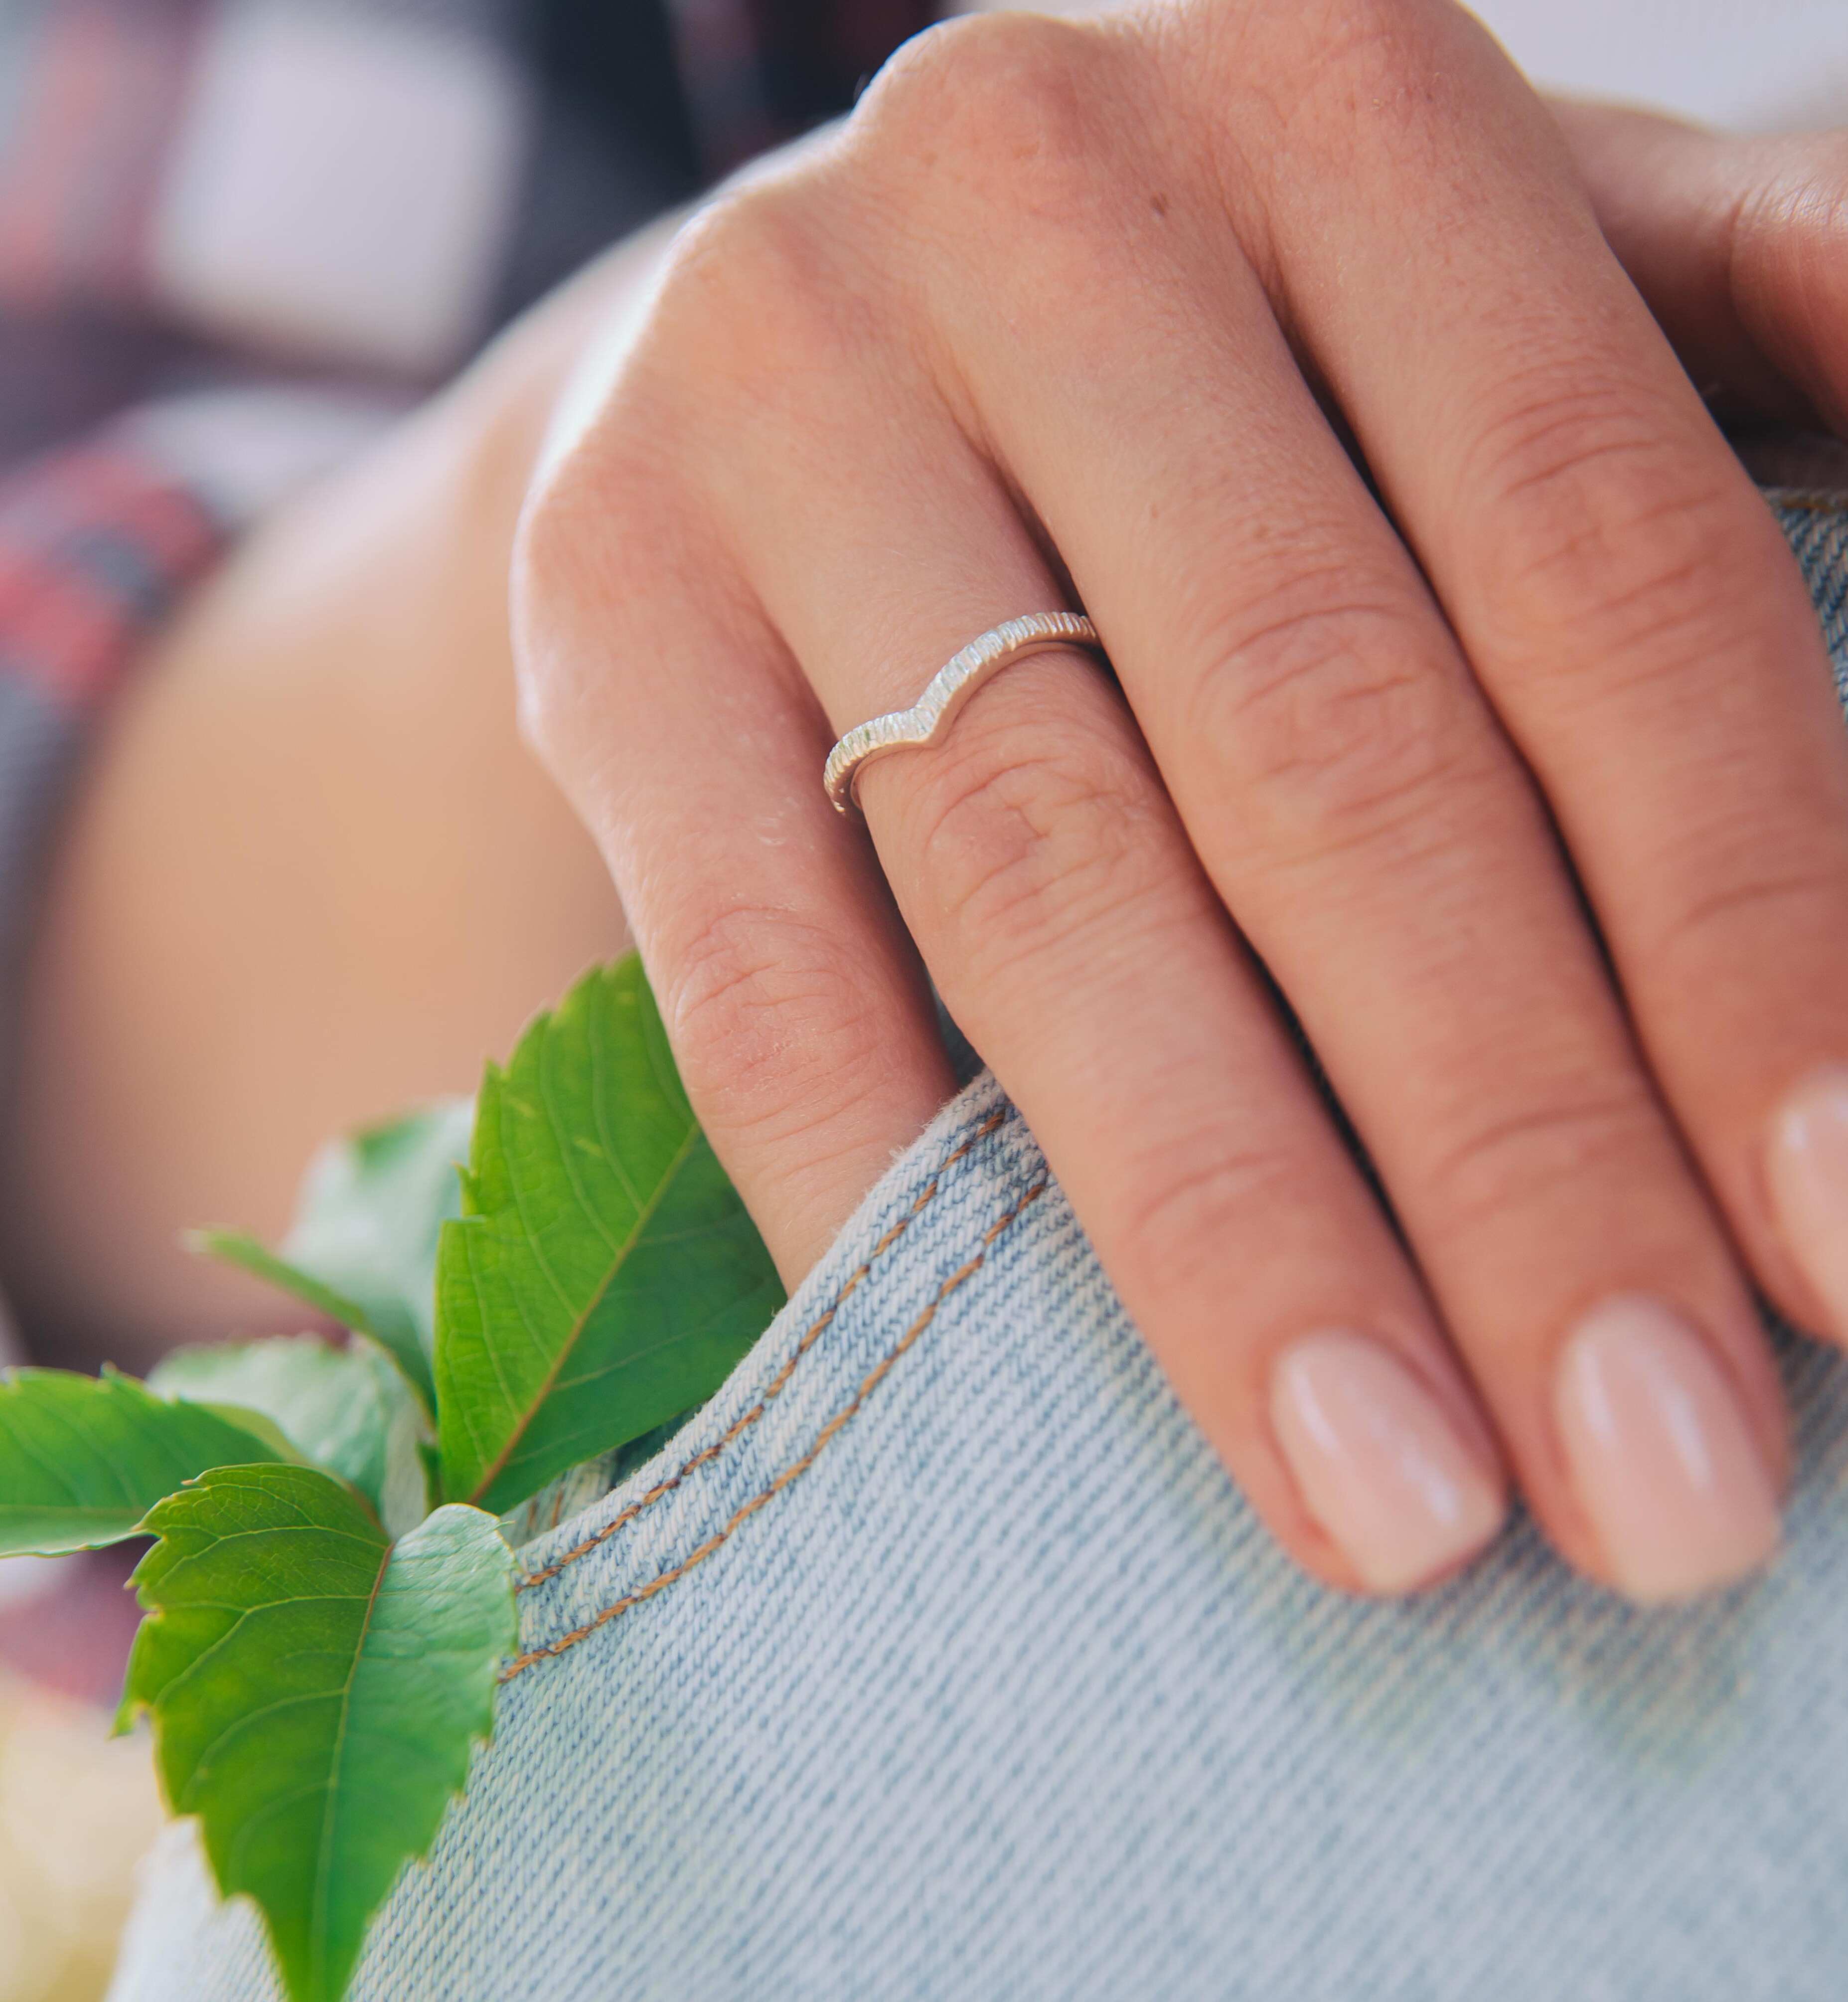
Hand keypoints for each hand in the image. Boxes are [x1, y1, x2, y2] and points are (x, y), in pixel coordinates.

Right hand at [514, 1, 1847, 1604]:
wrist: (816, 341)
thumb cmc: (1230, 360)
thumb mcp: (1473, 297)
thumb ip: (1724, 365)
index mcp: (1332, 103)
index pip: (1596, 563)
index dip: (1738, 928)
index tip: (1833, 1260)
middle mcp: (1036, 203)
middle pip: (1321, 745)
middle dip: (1508, 1150)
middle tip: (1658, 1483)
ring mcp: (777, 395)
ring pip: (1041, 874)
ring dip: (1228, 1227)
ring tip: (1390, 1506)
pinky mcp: (597, 591)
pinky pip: (752, 946)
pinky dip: (882, 1185)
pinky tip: (1012, 1393)